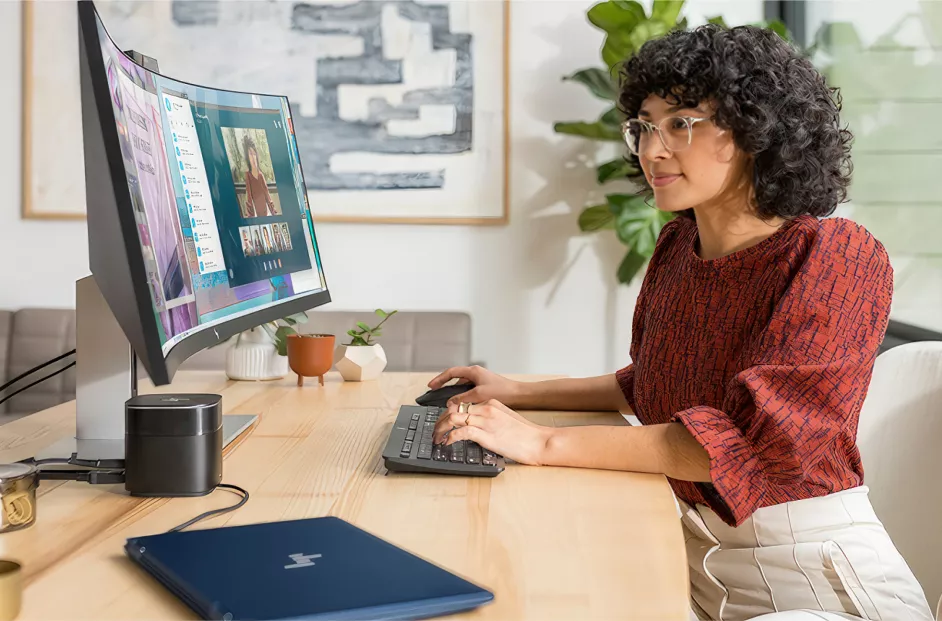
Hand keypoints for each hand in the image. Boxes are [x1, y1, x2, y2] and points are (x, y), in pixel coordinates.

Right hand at [427, 365, 523, 407]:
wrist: (518, 394)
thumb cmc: (502, 391)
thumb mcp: (479, 395)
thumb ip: (462, 398)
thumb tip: (450, 403)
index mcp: (473, 371)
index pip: (451, 372)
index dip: (439, 379)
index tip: (431, 386)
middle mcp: (475, 374)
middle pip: (454, 378)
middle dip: (444, 385)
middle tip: (434, 391)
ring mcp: (479, 380)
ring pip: (461, 385)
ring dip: (453, 392)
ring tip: (445, 400)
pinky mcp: (483, 387)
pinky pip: (468, 390)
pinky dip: (461, 396)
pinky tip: (460, 404)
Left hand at [432, 399, 550, 465]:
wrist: (539, 441)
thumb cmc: (527, 434)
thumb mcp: (507, 419)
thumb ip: (491, 419)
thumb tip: (477, 426)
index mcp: (491, 403)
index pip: (463, 404)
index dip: (449, 413)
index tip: (443, 422)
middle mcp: (486, 408)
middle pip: (454, 409)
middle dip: (440, 420)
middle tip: (435, 431)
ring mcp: (486, 421)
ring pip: (453, 418)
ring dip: (440, 428)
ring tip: (436, 438)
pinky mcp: (486, 434)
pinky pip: (460, 431)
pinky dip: (449, 436)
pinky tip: (446, 442)